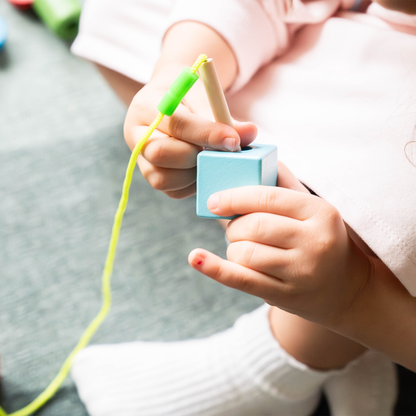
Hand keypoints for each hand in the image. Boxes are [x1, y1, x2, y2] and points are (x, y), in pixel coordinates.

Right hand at [124, 73, 256, 198]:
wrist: (169, 103)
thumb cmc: (188, 99)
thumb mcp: (205, 98)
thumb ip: (225, 117)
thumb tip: (250, 133)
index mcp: (146, 106)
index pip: (174, 122)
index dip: (206, 134)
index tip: (233, 141)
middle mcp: (136, 135)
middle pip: (161, 153)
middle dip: (196, 156)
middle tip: (220, 152)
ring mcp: (140, 160)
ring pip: (163, 178)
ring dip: (194, 174)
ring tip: (211, 161)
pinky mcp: (153, 177)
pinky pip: (172, 191)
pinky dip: (193, 185)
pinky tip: (204, 170)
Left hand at [188, 162, 371, 325]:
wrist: (346, 289)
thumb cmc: (320, 239)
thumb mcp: (312, 208)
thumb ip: (283, 182)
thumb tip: (249, 155)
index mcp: (320, 212)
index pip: (268, 198)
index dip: (234, 197)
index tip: (213, 200)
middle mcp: (315, 242)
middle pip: (254, 226)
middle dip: (234, 226)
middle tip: (234, 228)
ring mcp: (302, 272)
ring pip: (245, 253)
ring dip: (233, 248)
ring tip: (243, 248)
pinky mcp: (287, 296)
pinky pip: (242, 280)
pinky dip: (214, 268)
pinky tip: (195, 258)